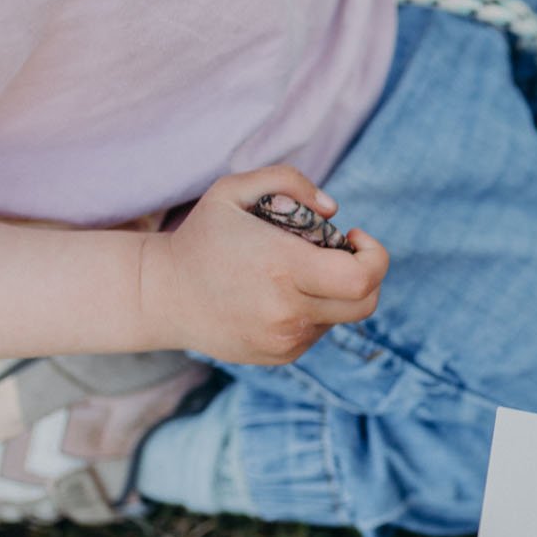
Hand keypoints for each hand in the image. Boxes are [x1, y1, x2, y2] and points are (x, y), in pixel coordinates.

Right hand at [139, 165, 388, 364]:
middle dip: (367, 274)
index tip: (354, 236)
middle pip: (366, 303)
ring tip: (300, 271)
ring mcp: (284, 339)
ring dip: (337, 292)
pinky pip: (317, 331)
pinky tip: (282, 294)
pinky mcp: (280, 355)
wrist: (161, 295)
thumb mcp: (234, 190)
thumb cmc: (203, 236)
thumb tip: (333, 211)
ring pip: (342, 317)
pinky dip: (314, 310)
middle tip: (343, 253)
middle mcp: (287, 311)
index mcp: (283, 269)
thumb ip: (289, 181)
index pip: (362, 278)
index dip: (374, 255)